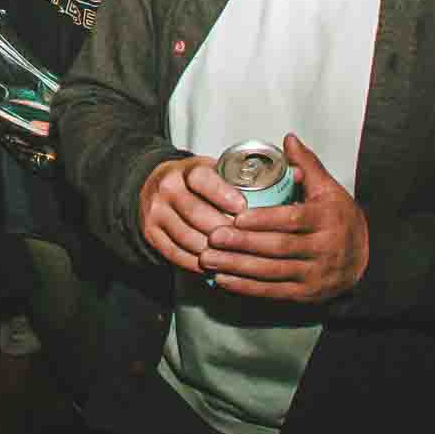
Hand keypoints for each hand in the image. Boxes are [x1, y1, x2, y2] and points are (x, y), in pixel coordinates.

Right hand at [139, 154, 238, 273]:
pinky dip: (197, 263)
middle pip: (196, 214)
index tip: (242, 207)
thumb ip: (239, 180)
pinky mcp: (151, 233)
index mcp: (185, 170)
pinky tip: (214, 264)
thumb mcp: (212, 169)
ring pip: (187, 237)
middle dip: (223, 230)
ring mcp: (155, 212)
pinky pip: (176, 253)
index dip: (222, 194)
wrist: (154, 185)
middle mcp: (166, 188)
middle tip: (245, 240)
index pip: (201, 179)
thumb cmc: (192, 181)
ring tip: (233, 255)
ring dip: (213, 250)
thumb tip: (283, 189)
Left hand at [198, 134, 371, 302]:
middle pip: (278, 248)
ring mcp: (315, 275)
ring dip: (238, 267)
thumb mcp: (330, 189)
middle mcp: (323, 249)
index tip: (237, 217)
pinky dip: (247, 287)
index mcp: (326, 219)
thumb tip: (288, 139)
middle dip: (242, 244)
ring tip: (209, 259)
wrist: (365, 258)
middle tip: (213, 238)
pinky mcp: (306, 294)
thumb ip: (307, 165)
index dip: (263, 220)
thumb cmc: (340, 218)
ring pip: (272, 272)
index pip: (292, 220)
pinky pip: (273, 291)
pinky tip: (224, 280)